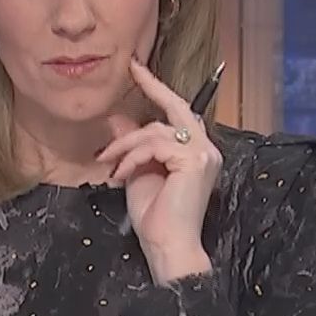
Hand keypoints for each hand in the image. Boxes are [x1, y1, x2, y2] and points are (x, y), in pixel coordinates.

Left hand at [96, 59, 220, 283]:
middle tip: (132, 69)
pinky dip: (132, 157)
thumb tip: (117, 117)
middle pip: (175, 109)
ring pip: (156, 130)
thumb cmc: (156, 218)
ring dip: (126, 145)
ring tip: (109, 163)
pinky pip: (155, 145)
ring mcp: (204, 153)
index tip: (138, 70)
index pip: (177, 113)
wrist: (168, 246)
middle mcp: (206, 148)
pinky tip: (121, 174)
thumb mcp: (138, 173)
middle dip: (153, 86)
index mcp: (196, 152)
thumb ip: (132, 145)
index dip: (158, 90)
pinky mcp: (195, 161)